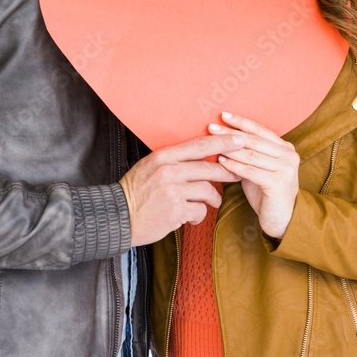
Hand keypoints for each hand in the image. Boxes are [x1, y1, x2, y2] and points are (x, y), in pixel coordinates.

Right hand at [118, 132, 246, 246]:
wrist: (117, 216)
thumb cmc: (136, 192)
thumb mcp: (150, 167)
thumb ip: (173, 161)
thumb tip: (201, 158)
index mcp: (163, 157)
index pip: (198, 145)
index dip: (222, 142)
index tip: (239, 140)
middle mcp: (168, 171)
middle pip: (208, 168)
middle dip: (227, 171)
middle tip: (237, 174)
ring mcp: (172, 191)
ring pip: (207, 190)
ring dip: (213, 198)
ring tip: (212, 202)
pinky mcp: (175, 210)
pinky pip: (200, 210)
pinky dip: (199, 215)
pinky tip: (192, 217)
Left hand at [208, 111, 299, 239]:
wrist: (282, 220)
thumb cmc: (266, 193)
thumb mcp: (258, 169)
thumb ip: (247, 154)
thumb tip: (223, 138)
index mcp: (286, 148)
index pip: (260, 130)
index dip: (241, 122)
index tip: (223, 115)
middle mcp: (289, 155)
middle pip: (254, 140)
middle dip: (230, 133)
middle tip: (211, 127)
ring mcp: (285, 169)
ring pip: (251, 154)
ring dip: (229, 148)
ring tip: (212, 143)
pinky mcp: (278, 183)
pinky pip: (251, 171)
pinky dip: (234, 165)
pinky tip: (221, 161)